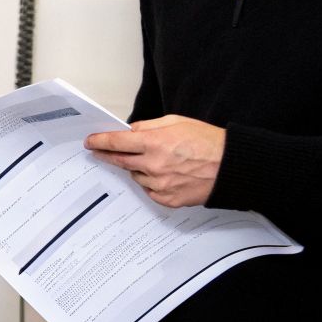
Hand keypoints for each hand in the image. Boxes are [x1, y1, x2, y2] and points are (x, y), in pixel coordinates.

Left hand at [84, 115, 225, 206]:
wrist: (231, 167)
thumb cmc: (208, 142)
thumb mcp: (176, 122)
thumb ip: (149, 127)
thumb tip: (130, 131)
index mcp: (154, 143)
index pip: (116, 142)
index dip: (100, 141)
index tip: (90, 142)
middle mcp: (153, 166)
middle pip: (120, 161)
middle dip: (108, 155)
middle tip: (100, 152)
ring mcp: (160, 184)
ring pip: (136, 176)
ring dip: (138, 168)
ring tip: (157, 161)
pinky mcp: (168, 199)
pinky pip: (150, 190)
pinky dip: (152, 182)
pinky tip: (165, 175)